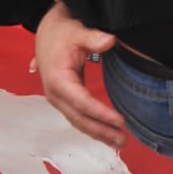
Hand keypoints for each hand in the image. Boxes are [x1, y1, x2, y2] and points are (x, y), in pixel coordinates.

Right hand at [34, 1, 126, 147]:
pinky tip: (108, 135)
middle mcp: (56, 94)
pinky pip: (79, 117)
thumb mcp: (78, 30)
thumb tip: (109, 41)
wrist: (48, 31)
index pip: (82, 102)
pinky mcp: (65, 99)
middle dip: (102, 130)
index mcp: (58, 79)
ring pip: (79, 121)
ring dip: (99, 133)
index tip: (120, 121)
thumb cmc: (63, 31)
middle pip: (80, 117)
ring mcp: (59, 98)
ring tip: (120, 143)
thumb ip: (93, 37)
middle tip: (124, 141)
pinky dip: (93, 127)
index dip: (101, 113)